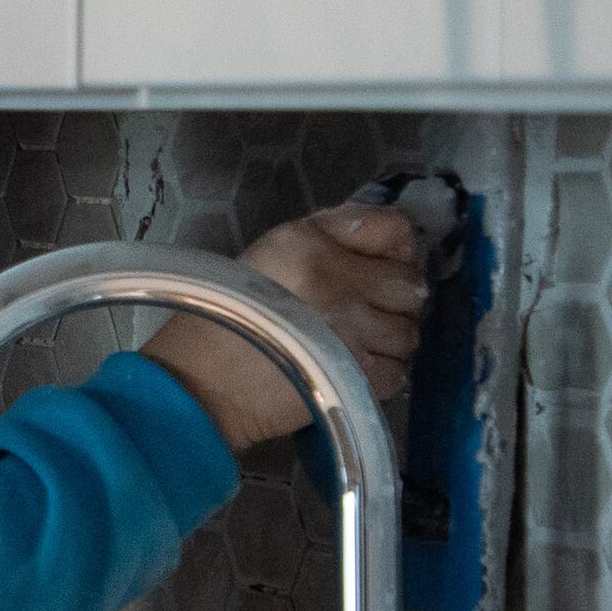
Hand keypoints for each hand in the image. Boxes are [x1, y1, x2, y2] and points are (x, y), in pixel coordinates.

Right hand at [143, 203, 428, 451]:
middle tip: (360, 314)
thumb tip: (397, 241)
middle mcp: (335, 279)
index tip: (377, 267)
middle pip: (410, 284)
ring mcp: (350, 329)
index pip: (395, 228)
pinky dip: (379, 374)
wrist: (201, 382)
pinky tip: (348, 370)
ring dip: (386, 341)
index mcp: (310, 242)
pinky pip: (398, 370)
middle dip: (392, 301)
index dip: (396, 250)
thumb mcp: (271, 253)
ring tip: (351, 346)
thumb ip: (330, 238)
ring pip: (408, 331)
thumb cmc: (231, 314)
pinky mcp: (357, 374)